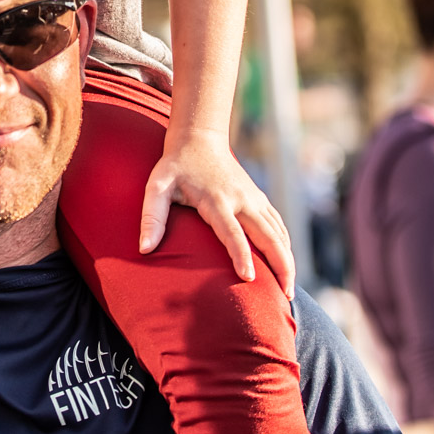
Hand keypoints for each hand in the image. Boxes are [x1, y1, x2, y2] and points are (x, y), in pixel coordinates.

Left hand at [138, 131, 295, 297]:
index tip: (249, 278)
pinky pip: (278, 224)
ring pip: (278, 232)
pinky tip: (286, 263)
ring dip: (287, 260)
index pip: (232, 232)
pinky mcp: (259, 198)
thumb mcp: (157, 185)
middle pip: (267, 236)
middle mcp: (241, 199)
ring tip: (289, 290)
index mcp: (216, 200)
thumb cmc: (176, 165)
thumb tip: (145, 249)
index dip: (241, 255)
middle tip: (285, 296)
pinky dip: (285, 245)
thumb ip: (152, 216)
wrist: (200, 137)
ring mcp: (253, 198)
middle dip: (280, 265)